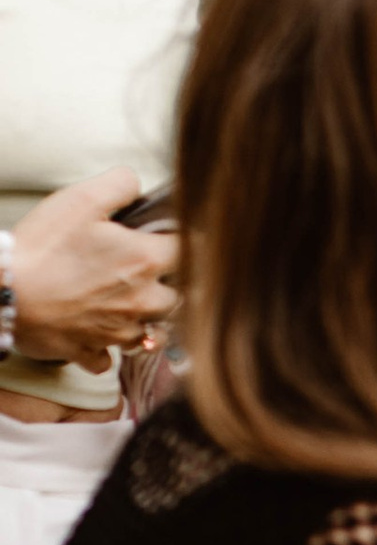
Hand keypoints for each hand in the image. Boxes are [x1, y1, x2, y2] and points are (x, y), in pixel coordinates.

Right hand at [9, 169, 176, 370]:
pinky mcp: (88, 350)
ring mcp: (116, 331)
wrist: (2, 290)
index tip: (172, 238)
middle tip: (151, 272)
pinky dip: (106, 350)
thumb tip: (137, 185)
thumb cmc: (41, 246)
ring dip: (147, 321)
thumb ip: (120, 185)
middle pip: (178, 297)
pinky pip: (108, 359)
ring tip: (131, 306)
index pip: (190, 249)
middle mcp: (140, 300)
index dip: (183, 240)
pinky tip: (98, 334)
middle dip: (170, 285)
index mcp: (144, 260)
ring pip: (151, 334)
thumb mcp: (81, 198)